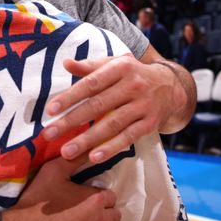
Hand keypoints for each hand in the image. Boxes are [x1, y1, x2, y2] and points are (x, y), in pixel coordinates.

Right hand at [5, 155, 119, 220]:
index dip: (100, 192)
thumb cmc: (39, 198)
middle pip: (115, 215)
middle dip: (106, 210)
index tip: (87, 192)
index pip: (111, 195)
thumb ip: (74, 158)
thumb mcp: (54, 171)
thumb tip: (90, 145)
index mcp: (95, 200)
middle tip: (89, 207)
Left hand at [43, 54, 184, 163]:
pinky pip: (128, 138)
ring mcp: (143, 106)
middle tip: (49, 134)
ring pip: (111, 125)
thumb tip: (66, 63)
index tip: (50, 110)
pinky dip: (111, 148)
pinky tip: (93, 157)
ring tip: (66, 151)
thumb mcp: (114, 65)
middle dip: (71, 121)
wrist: (171, 86)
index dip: (70, 96)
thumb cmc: (132, 74)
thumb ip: (90, 66)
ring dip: (87, 140)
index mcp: (121, 67)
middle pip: (98, 105)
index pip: (91, 83)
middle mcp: (133, 85)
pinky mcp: (150, 124)